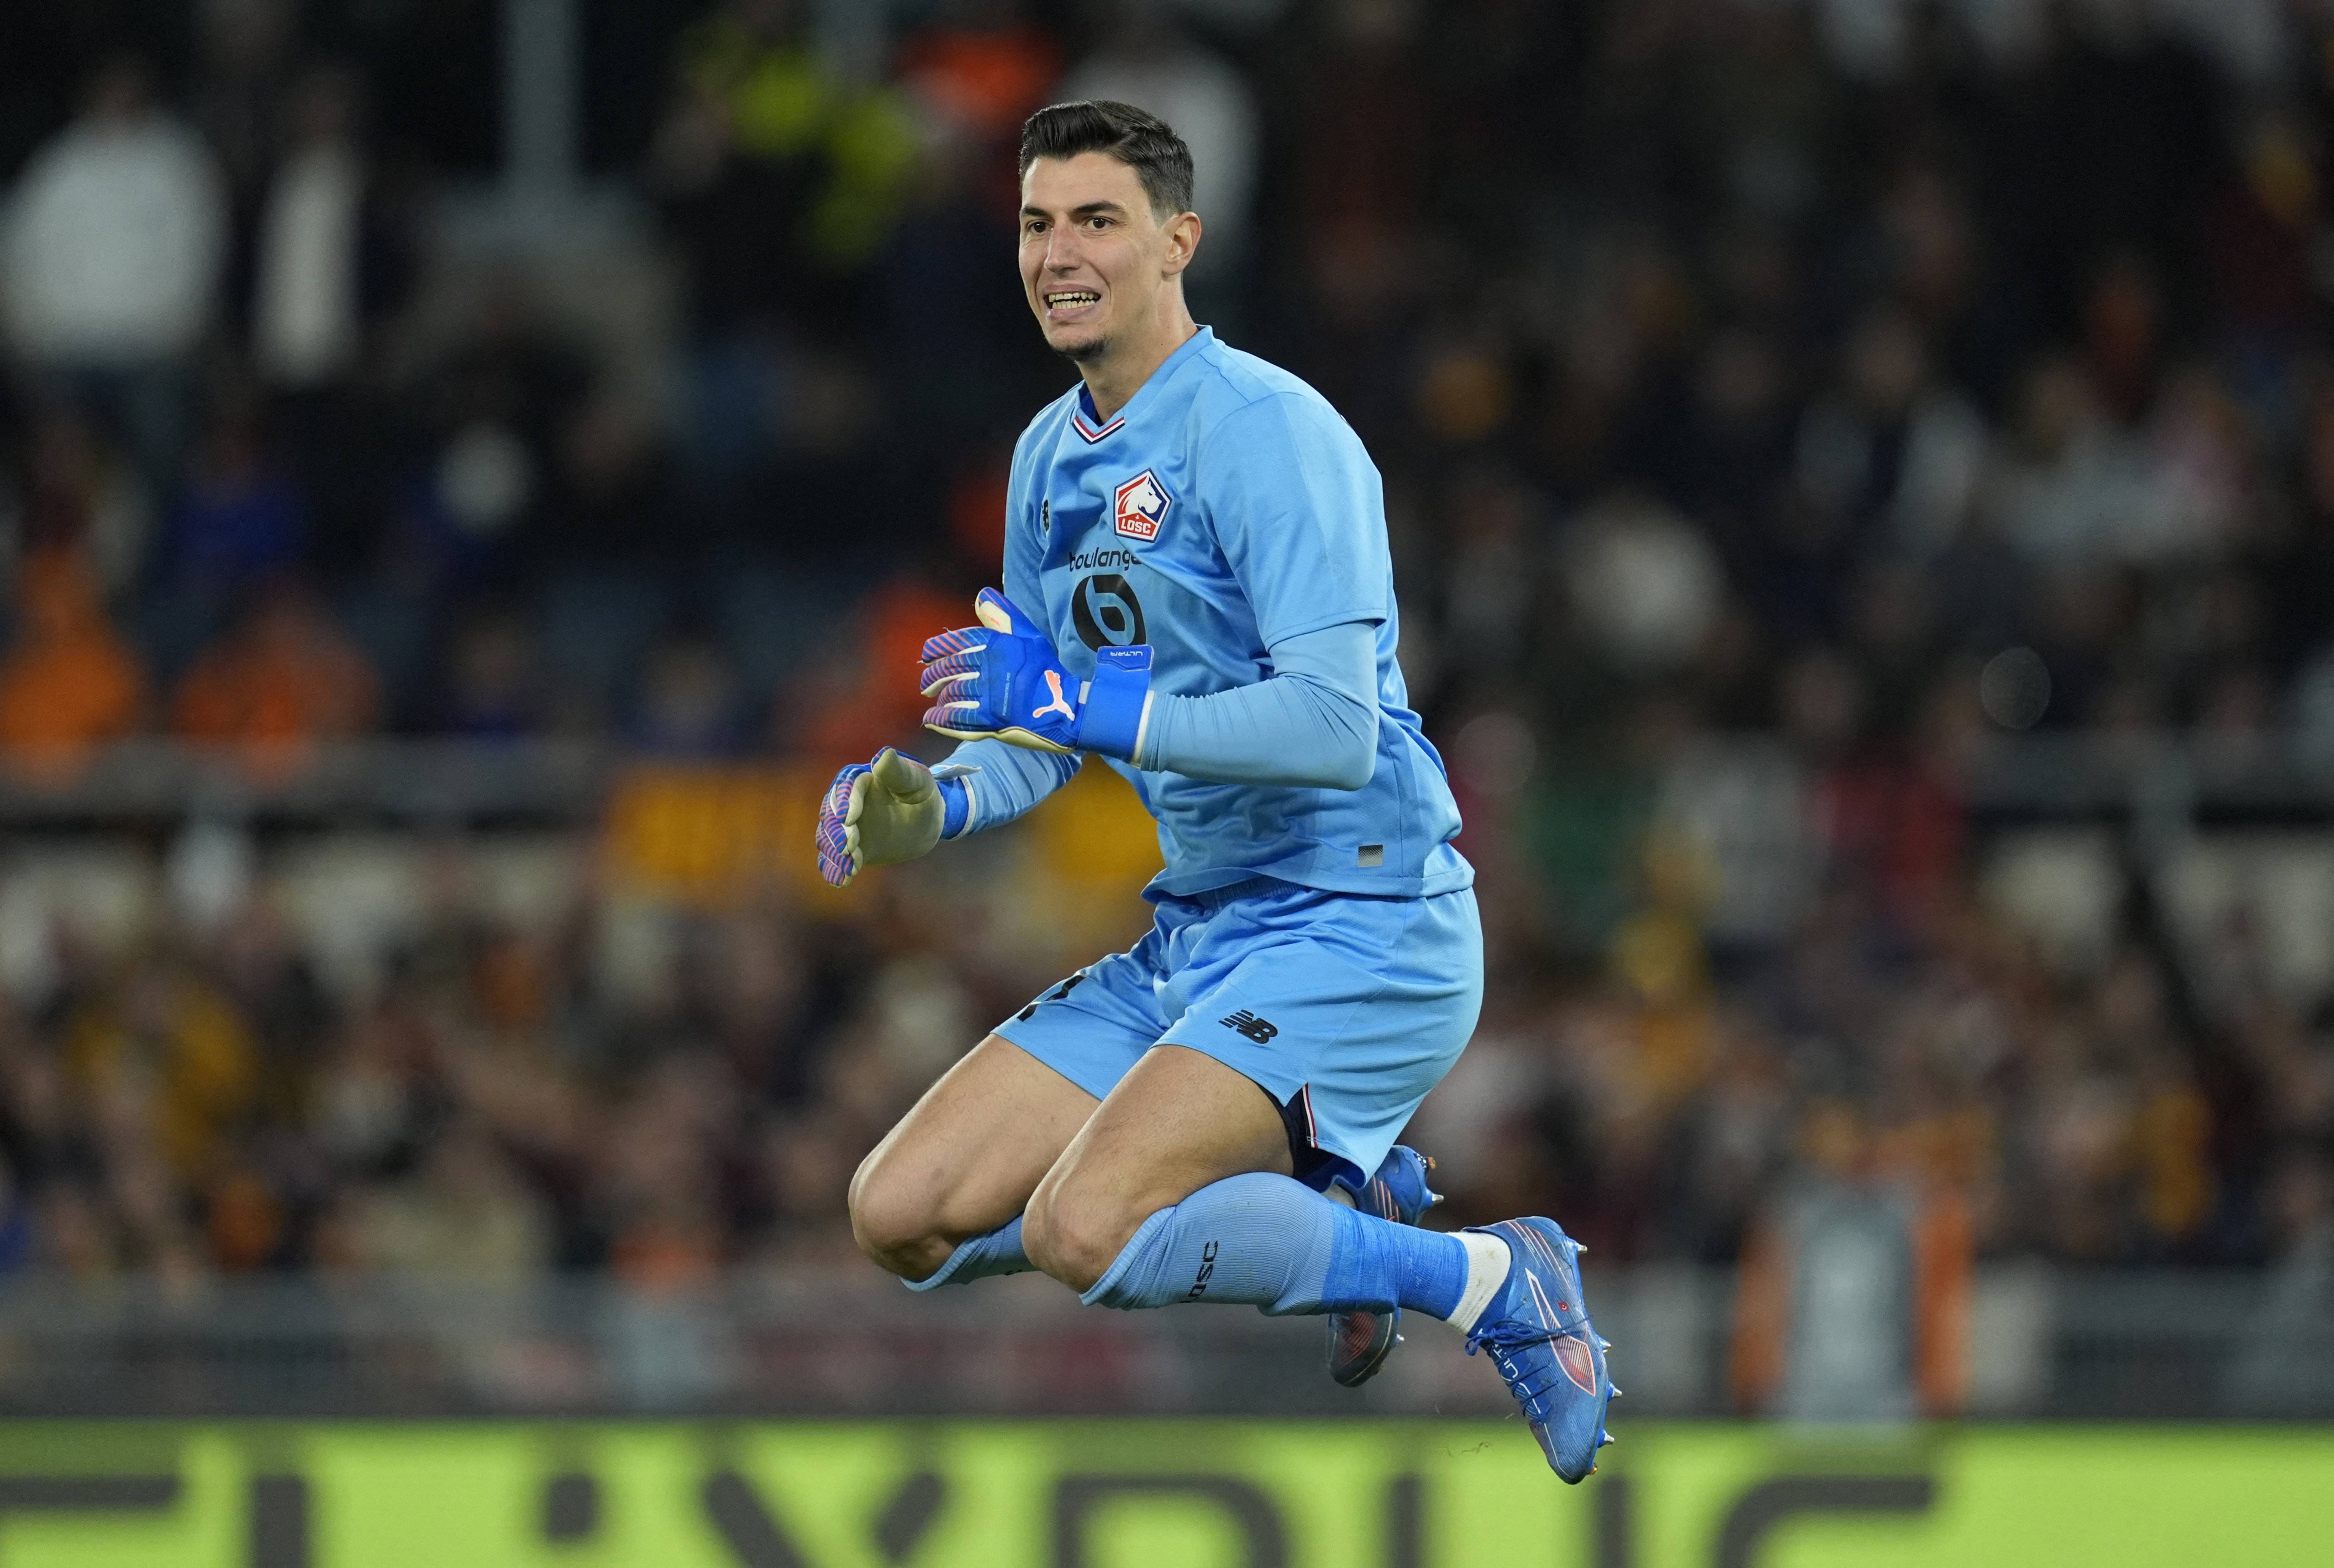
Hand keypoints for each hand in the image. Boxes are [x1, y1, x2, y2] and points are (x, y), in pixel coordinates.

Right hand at [814, 747, 946, 887]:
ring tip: (847, 868)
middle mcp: (847, 802)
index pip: (846, 787)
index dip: (845, 802)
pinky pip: (836, 859)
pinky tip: (842, 880)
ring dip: (835, 853)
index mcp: (861, 779)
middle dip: (837, 831)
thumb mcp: (918, 781)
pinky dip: (835, 869)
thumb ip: (899, 771)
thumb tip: (883, 755)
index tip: (849, 818)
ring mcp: (846, 827)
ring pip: (830, 838)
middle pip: (832, 814)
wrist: (927, 821)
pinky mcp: (849, 848)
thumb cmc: (924, 794)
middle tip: (848, 846)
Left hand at [919, 587, 1151, 759]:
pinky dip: (941, 717)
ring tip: (934, 698)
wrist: (1068, 707)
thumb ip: (1004, 616)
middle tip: (926, 682)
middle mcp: (994, 668)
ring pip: (953, 694)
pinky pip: (957, 718)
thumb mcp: (1029, 637)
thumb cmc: (1047, 670)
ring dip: (939, 697)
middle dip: (933, 675)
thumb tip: (981, 594)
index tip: (927, 652)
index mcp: (1001, 645)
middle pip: (951, 669)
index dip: (939, 647)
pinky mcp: (992, 721)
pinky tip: (932, 717)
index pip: (960, 642)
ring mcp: (992, 696)